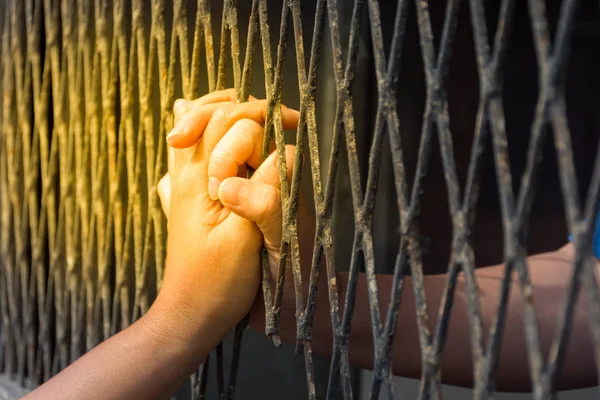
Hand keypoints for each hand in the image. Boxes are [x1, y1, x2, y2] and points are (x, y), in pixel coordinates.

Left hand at [156, 90, 304, 343]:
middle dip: (249, 111)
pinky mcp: (194, 195)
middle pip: (213, 112)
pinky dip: (222, 138)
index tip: (277, 148)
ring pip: (203, 126)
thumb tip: (279, 155)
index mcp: (196, 180)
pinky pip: (200, 150)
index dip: (255, 123)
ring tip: (265, 122)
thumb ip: (262, 197)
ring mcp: (186, 182)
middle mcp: (186, 173)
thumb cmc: (216, 285)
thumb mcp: (243, 243)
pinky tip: (240, 147)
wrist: (190, 315)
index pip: (224, 120)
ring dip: (234, 118)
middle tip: (285, 122)